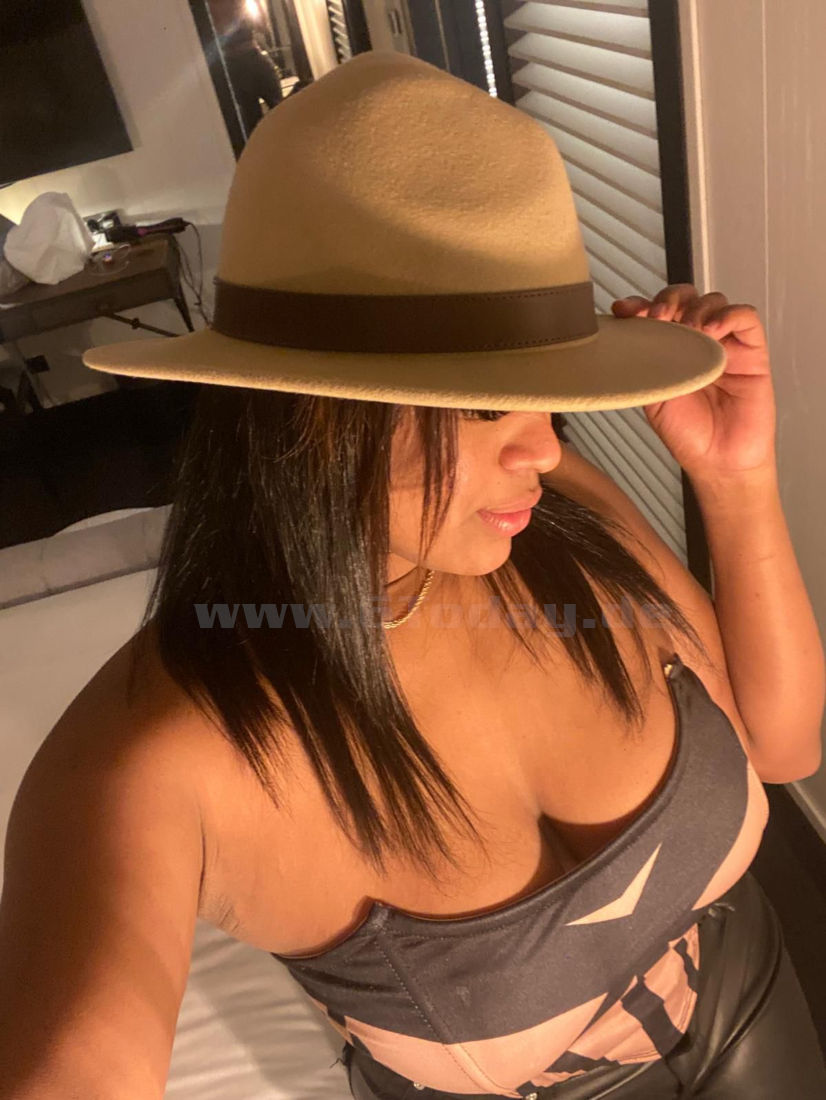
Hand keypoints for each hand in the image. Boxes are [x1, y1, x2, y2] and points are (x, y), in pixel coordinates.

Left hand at [611, 285, 776, 479]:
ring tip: (688, 330)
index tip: (626, 312)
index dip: (641, 305)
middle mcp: (697, 341)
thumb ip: (640, 365)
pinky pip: (745, 317)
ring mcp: (725, 343)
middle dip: (669, 299)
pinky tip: (712, 331)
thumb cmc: (687, 433)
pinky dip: (728, 315)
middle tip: (659, 317)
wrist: (718, 460)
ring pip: (713, 301)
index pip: (656, 312)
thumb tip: (616, 337)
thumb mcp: (651, 396)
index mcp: (669, 349)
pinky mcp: (752, 350)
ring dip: (696, 308)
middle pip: (685, 297)